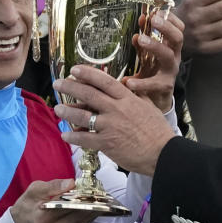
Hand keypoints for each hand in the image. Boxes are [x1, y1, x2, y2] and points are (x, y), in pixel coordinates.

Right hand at [9, 179, 100, 222]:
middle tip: (102, 194)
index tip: (92, 191)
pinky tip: (94, 209)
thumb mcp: (34, 190)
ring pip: (82, 221)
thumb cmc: (27, 204)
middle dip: (90, 203)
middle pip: (77, 214)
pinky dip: (88, 217)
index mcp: (41, 217)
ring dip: (93, 211)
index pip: (65, 206)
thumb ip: (53, 186)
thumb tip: (71, 183)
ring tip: (102, 200)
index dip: (80, 198)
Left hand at [54, 66, 174, 175]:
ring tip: (58, 109)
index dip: (87, 74)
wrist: (164, 153)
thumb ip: (137, 95)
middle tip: (57, 84)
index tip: (74, 69)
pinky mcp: (107, 143)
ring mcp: (111, 126)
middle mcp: (117, 110)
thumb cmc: (158, 131)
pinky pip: (85, 139)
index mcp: (127, 99)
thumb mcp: (149, 106)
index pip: (104, 81)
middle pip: (89, 95)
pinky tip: (65, 135)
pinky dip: (73, 137)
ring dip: (67, 112)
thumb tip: (128, 84)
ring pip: (83, 116)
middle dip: (70, 87)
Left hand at [122, 10, 184, 112]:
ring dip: (155, 46)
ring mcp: (170, 72)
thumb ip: (144, 38)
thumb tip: (141, 19)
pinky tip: (128, 81)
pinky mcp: (164, 87)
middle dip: (166, 28)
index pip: (179, 29)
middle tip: (153, 20)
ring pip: (168, 56)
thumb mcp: (148, 53)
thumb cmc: (153, 73)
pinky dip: (141, 82)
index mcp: (171, 47)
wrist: (157, 100)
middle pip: (178, 38)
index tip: (159, 11)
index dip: (171, 19)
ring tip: (140, 39)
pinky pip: (154, 83)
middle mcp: (174, 57)